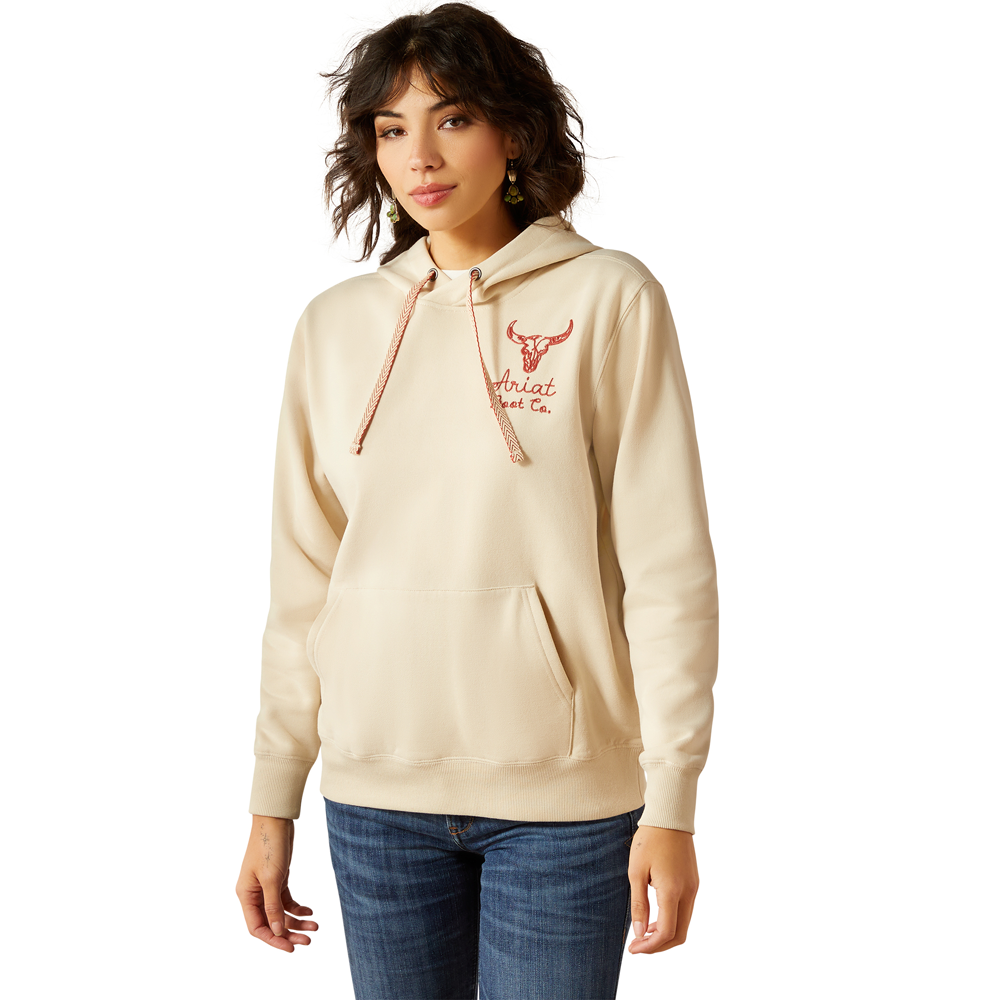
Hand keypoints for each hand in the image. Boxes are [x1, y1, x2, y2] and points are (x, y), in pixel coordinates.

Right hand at [236, 815, 318, 951]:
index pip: (257, 927)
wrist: (276, 820)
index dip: (273, 940)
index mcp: (245, 896)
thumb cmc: (269, 846)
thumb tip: (276, 931)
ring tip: (315, 927)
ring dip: (296, 922)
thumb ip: (273, 906)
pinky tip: (310, 912)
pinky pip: (286, 901)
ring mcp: (266, 887)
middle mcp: (254, 894)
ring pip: (280, 913)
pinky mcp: (277, 879)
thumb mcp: (272, 878)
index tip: (291, 948)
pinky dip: (297, 908)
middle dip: (288, 933)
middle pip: (270, 922)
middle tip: (308, 941)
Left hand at [627, 825, 698, 954]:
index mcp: (673, 891)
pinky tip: (655, 916)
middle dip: (659, 946)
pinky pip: (685, 910)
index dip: (650, 946)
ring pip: (684, 924)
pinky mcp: (694, 882)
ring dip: (665, 933)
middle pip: (679, 934)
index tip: (633, 948)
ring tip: (643, 932)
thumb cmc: (650, 840)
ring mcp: (694, 888)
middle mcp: (688, 892)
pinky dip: (672, 920)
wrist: (670, 816)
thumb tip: (639, 933)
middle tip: (638, 946)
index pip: (666, 932)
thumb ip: (639, 904)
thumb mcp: (636, 871)